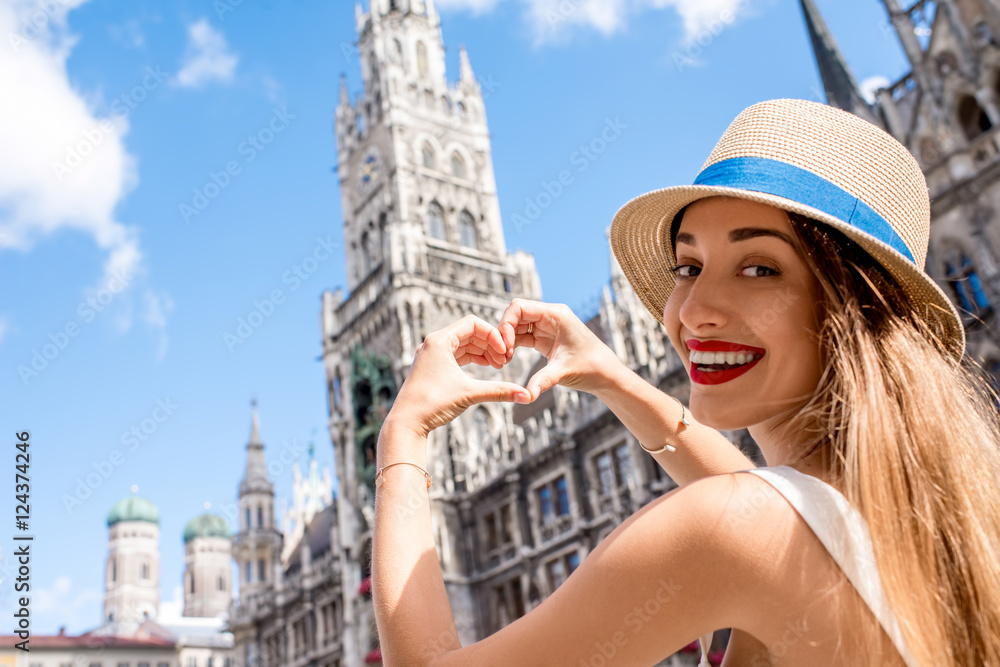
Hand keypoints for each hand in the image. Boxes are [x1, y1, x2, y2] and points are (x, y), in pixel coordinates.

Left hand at [387, 314, 530, 437]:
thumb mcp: (469, 393)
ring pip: (463, 345)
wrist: (406, 423)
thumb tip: (527, 395)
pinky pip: (456, 356)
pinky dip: (472, 360)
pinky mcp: (431, 368)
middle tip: (505, 361)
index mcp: (439, 340)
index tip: (505, 351)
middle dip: (490, 344)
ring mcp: (431, 356)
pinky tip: (485, 368)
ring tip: (499, 366)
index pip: (473, 323)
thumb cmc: (431, 404)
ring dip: (482, 352)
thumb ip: (499, 391)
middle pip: (469, 333)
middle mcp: (433, 344)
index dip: (493, 335)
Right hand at [498, 298, 621, 401]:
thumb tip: (527, 396)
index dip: (506, 323)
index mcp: (555, 314)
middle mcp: (549, 317)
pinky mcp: (544, 339)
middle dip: (504, 333)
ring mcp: (546, 327)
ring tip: (503, 360)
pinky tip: (508, 359)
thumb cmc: (591, 367)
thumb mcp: (565, 372)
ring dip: (506, 341)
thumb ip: (543, 380)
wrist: (605, 374)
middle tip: (501, 355)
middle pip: (515, 315)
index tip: (504, 346)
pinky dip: (512, 346)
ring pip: (516, 326)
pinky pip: (521, 337)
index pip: (519, 307)